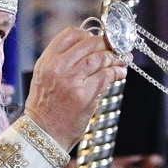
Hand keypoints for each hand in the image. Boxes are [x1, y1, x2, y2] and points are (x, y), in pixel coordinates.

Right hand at [23, 28, 126, 144]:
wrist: (43, 133)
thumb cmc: (46, 107)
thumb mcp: (45, 78)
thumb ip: (63, 62)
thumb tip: (91, 50)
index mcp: (46, 61)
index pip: (70, 34)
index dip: (88, 34)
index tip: (98, 38)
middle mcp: (57, 67)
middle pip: (89, 44)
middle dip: (106, 43)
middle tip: (117, 46)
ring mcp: (71, 80)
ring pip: (100, 58)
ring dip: (115, 57)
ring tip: (124, 58)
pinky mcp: (85, 94)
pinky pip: (106, 76)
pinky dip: (117, 72)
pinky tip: (121, 72)